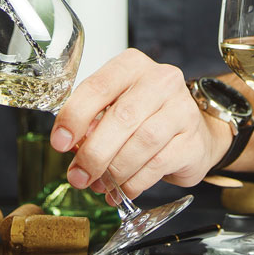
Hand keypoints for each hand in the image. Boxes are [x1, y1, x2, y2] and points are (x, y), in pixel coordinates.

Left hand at [49, 48, 229, 201]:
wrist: (192, 132)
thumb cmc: (146, 117)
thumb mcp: (116, 106)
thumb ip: (93, 120)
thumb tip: (72, 147)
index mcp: (132, 65)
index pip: (99, 86)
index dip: (75, 116)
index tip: (60, 142)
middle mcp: (161, 81)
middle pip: (122, 117)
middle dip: (94, 152)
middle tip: (78, 176)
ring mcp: (182, 109)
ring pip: (142, 142)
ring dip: (115, 170)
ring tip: (101, 184)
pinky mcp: (193, 141)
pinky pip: (158, 165)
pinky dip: (134, 181)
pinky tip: (123, 189)